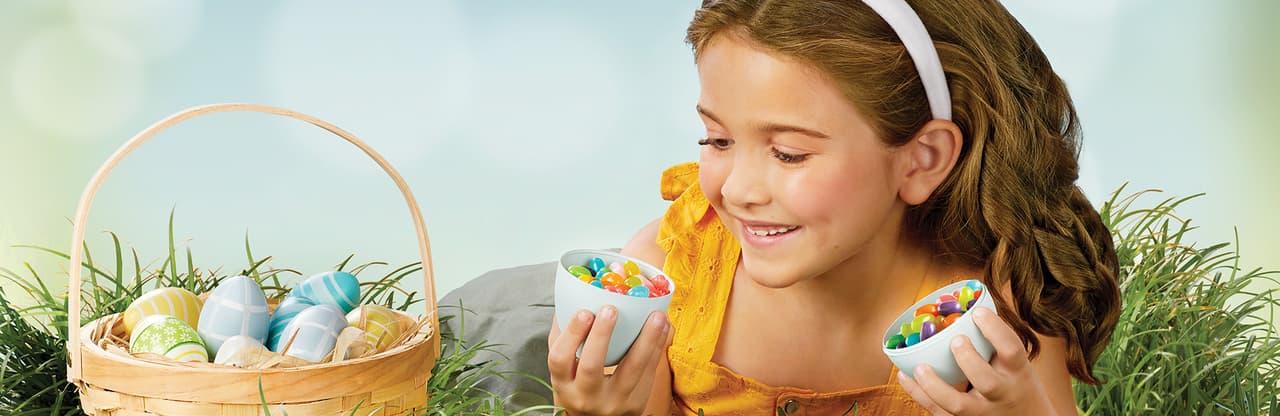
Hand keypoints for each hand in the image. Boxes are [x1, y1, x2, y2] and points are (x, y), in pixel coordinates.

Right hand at [548, 306, 670, 415]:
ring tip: (656, 316)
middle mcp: (586, 396)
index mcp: (564, 384)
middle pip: (591, 367)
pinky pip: (649, 372)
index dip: (571, 335)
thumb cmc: (580, 387)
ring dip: (646, 340)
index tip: (584, 311)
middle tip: (612, 309)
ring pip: (632, 370)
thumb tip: (571, 297)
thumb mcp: (566, 370)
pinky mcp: (637, 402)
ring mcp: (614, 402)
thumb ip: (565, 338)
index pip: (560, 360)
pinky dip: (657, 347)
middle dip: (601, 336)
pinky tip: (663, 327)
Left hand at [897, 307, 1056, 415]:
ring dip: (935, 386)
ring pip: (957, 404)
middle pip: (986, 381)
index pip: (1011, 349)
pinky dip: (918, 394)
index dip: (995, 329)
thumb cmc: (1017, 383)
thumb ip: (996, 342)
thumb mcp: (1017, 363)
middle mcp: (1002, 393)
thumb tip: (967, 305)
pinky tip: (905, 376)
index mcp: (1017, 371)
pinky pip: (937, 411)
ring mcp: (982, 412)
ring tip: (920, 367)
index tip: (978, 312)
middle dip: (969, 360)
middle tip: (955, 341)